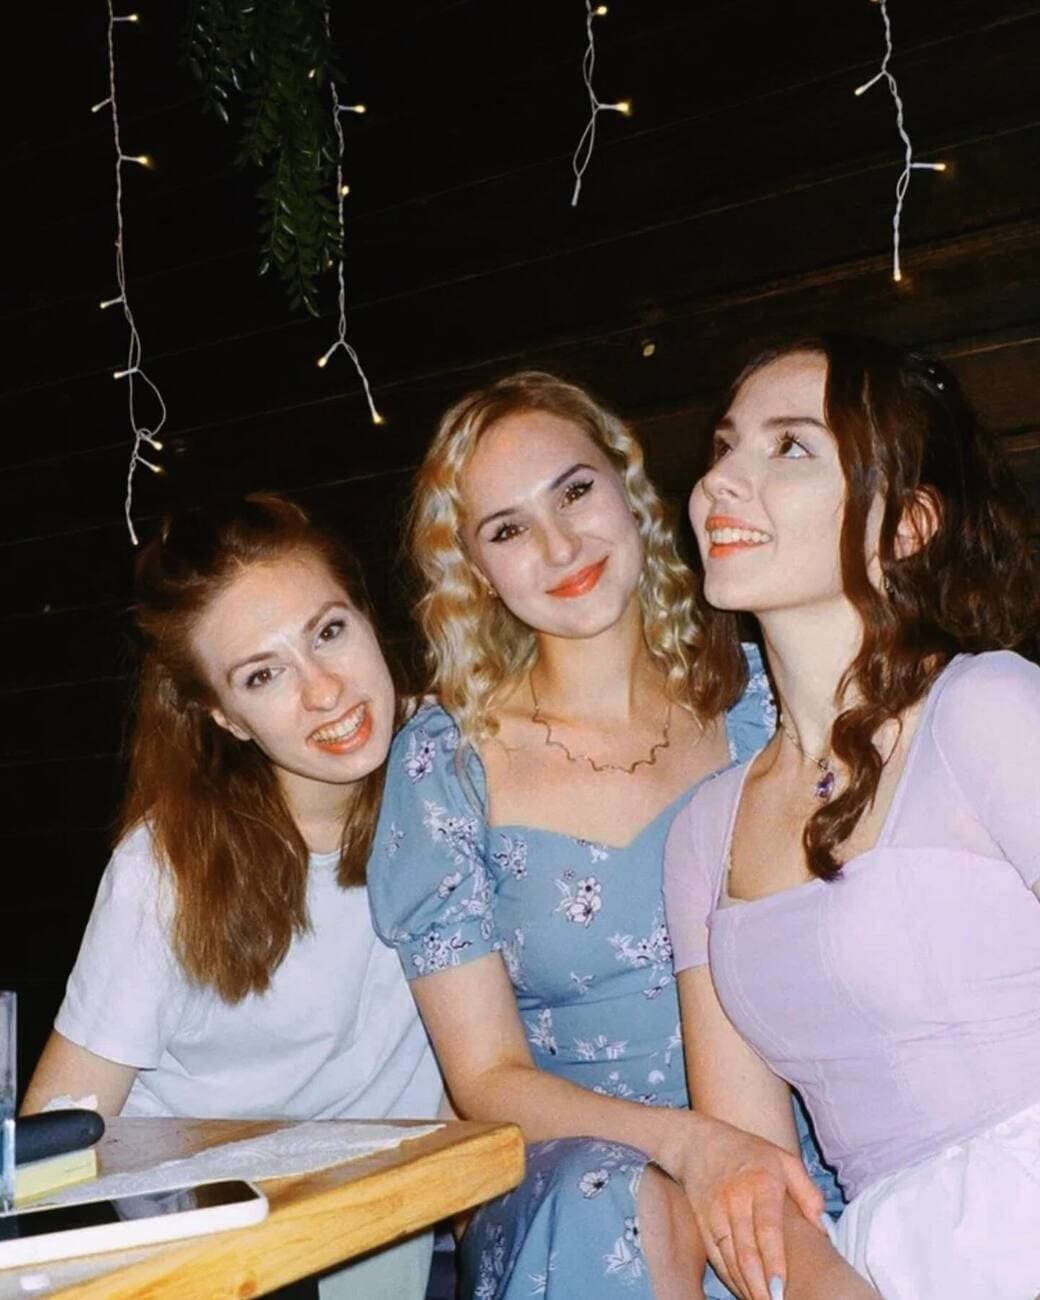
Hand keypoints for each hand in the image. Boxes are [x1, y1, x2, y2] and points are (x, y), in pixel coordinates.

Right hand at [664, 1114, 824, 1299]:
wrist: (698, 1143)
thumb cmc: (750, 1153)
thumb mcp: (784, 1160)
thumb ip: (808, 1192)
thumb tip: (823, 1229)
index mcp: (761, 1184)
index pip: (767, 1229)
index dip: (773, 1262)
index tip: (780, 1289)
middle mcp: (735, 1200)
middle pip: (746, 1251)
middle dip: (759, 1285)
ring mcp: (715, 1212)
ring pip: (729, 1259)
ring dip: (745, 1286)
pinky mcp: (702, 1223)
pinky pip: (716, 1257)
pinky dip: (729, 1278)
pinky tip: (743, 1292)